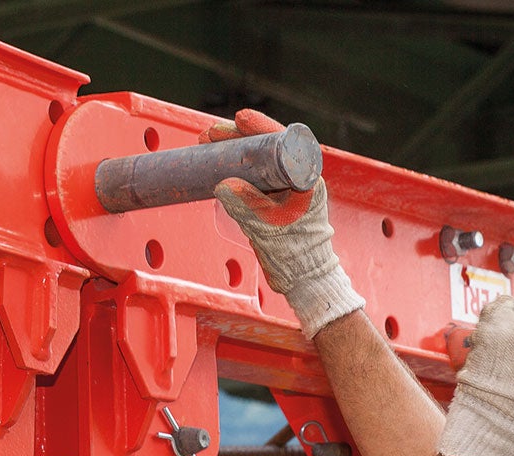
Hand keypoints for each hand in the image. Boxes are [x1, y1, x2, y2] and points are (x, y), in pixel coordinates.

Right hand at [205, 110, 363, 336]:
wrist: (303, 278)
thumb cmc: (295, 254)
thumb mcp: (268, 227)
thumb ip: (248, 205)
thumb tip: (223, 184)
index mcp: (306, 180)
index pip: (283, 143)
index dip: (260, 128)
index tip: (240, 119)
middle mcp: (298, 179)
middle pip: (266, 147)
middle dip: (237, 138)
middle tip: (211, 134)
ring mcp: (284, 188)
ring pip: (257, 160)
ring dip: (233, 151)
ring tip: (207, 143)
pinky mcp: (272, 198)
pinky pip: (253, 176)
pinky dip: (234, 169)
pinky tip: (216, 163)